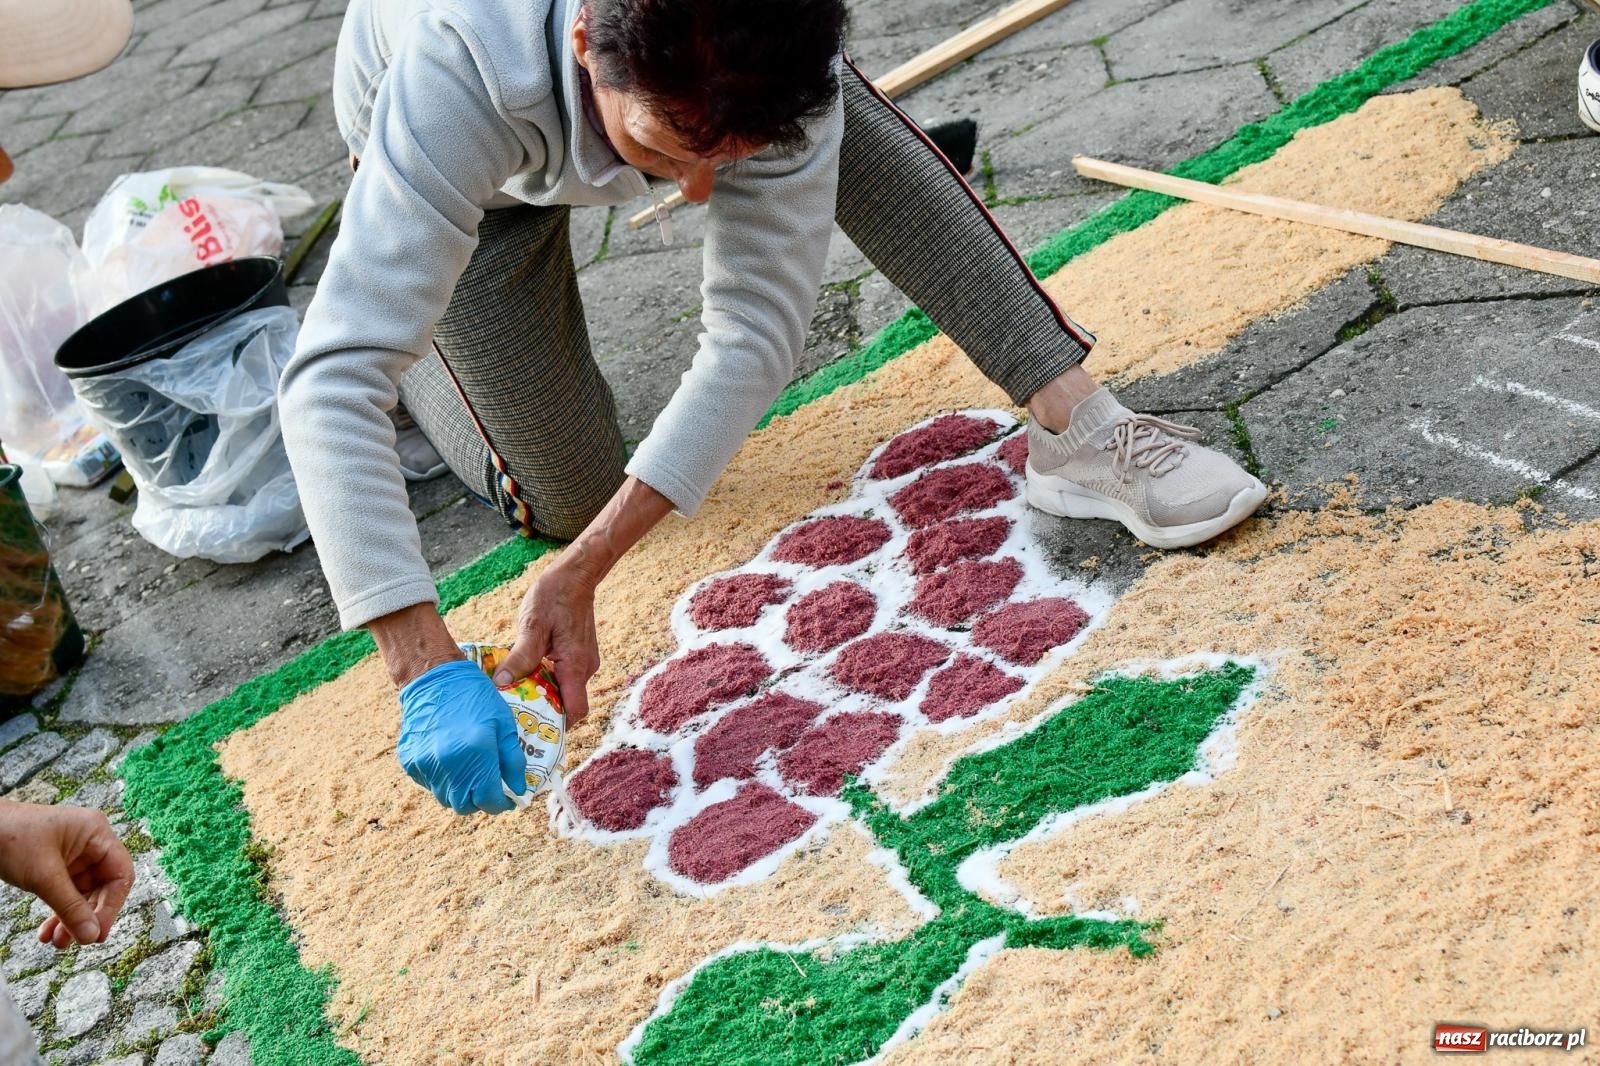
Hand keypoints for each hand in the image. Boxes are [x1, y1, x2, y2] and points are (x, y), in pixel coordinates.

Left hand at [0, 801, 133, 948]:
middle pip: (103, 888)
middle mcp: (90, 844)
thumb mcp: (43, 876)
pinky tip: (48, 931)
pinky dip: (58, 915)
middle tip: (76, 940)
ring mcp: (74, 857)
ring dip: (71, 920)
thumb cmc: (10, 836)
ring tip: (58, 941)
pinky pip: (67, 896)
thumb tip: (92, 935)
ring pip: (84, 896)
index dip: (112, 905)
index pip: (119, 874)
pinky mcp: (58, 868)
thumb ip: (70, 907)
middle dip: (87, 917)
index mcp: (96, 834)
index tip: (97, 933)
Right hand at [397, 660, 527, 814]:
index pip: (489, 800)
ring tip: (471, 772)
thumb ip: (513, 761)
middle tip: (489, 786)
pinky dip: (443, 780)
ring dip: (461, 792)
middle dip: (480, 801)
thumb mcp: (505, 724)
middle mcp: (448, 764)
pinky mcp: (409, 761)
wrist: (435, 678)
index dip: (502, 803)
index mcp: (476, 753)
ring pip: (445, 798)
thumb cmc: (476, 698)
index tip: (508, 796)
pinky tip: (451, 760)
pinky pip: (430, 783)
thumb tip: (519, 790)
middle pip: (464, 806)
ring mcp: (425, 764)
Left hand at [493, 559, 601, 725]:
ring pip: (564, 690)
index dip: (557, 726)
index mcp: (576, 666)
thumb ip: (520, 657)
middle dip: (543, 712)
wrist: (576, 575)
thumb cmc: (555, 596)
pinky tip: (526, 672)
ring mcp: (584, 662)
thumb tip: (502, 684)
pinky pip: (563, 677)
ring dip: (543, 694)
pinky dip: (546, 680)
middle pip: (567, 704)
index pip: (576, 711)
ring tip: (515, 692)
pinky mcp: (578, 655)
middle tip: (514, 713)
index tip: (533, 730)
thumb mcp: (533, 625)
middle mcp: (585, 669)